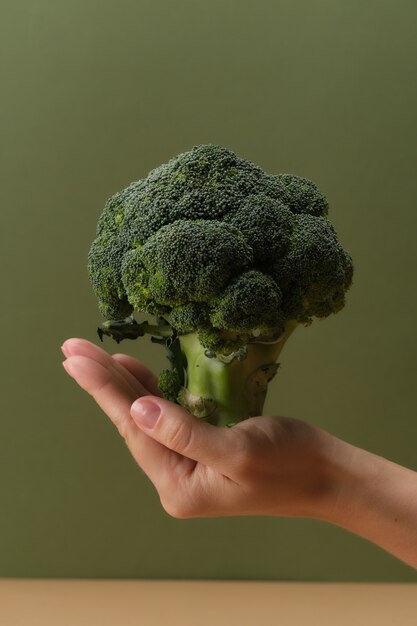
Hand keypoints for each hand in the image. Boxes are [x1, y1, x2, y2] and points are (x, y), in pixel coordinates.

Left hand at [61, 338, 340, 518]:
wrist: (328, 476)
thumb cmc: (292, 464)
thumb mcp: (238, 450)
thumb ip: (184, 432)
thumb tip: (137, 407)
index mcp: (179, 486)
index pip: (132, 428)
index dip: (103, 388)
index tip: (74, 357)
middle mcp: (177, 480)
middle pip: (131, 423)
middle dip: (103, 383)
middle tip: (72, 348)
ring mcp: (189, 466)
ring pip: (146, 419)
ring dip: (123, 386)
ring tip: (96, 357)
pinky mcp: (203, 450)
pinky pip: (167, 419)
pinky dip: (151, 393)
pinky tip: (138, 374)